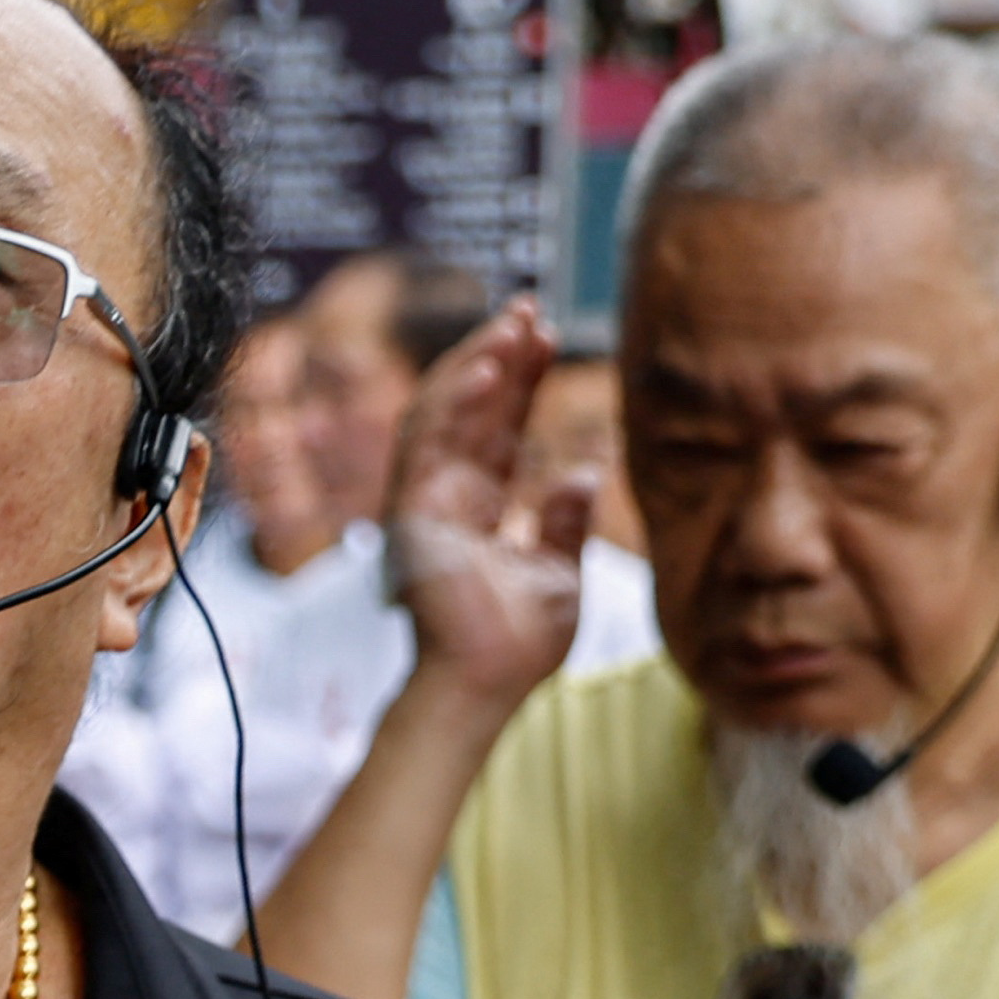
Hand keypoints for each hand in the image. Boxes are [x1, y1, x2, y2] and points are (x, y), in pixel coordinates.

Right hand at [377, 299, 592, 712]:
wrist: (482, 688)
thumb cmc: (516, 649)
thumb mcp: (561, 577)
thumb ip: (565, 524)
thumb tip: (583, 475)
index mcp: (474, 513)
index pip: (497, 432)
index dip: (520, 383)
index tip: (546, 336)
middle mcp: (443, 501)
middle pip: (470, 412)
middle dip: (500, 357)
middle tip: (530, 309)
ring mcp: (424, 505)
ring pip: (444, 414)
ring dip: (478, 363)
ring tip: (515, 323)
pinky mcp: (415, 514)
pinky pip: (430, 442)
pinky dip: (456, 401)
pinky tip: (488, 365)